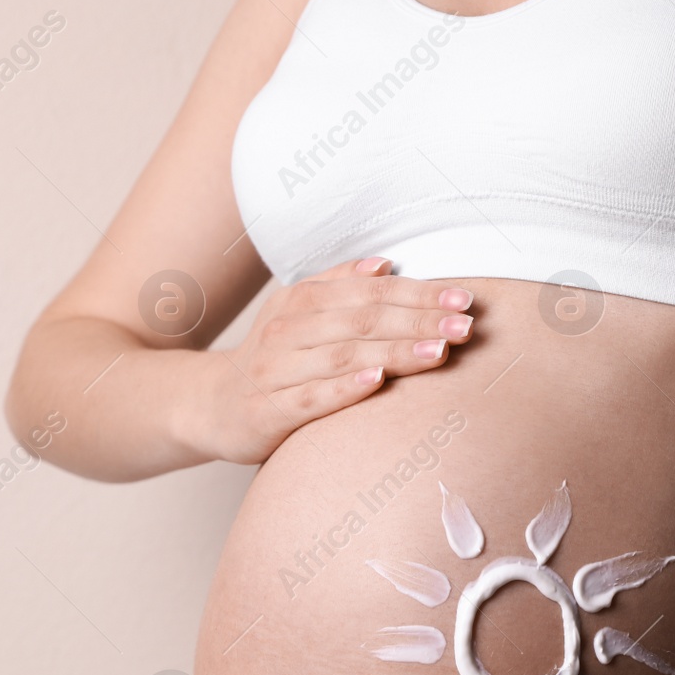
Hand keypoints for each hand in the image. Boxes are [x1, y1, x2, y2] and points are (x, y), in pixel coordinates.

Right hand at [207, 256, 475, 464]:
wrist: (208, 405)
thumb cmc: (272, 361)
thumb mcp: (297, 313)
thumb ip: (339, 286)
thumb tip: (386, 264)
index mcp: (301, 300)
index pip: (370, 291)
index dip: (418, 294)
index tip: (463, 300)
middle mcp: (287, 329)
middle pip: (362, 320)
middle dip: (418, 322)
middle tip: (465, 326)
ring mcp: (275, 370)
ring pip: (342, 356)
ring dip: (394, 353)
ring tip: (439, 352)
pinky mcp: (266, 410)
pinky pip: (310, 397)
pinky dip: (344, 388)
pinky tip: (376, 381)